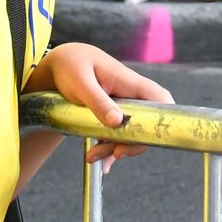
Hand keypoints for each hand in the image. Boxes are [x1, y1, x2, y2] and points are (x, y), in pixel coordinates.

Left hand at [30, 42, 173, 173]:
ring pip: (131, 132)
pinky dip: (109, 147)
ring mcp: (124, 105)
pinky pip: (119, 133)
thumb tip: (117, 122)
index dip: (161, 121)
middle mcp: (131, 94)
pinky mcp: (113, 113)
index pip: (161, 100)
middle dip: (132, 142)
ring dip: (115, 147)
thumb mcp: (81, 83)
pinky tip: (99, 158)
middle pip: (146, 123)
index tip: (143, 140)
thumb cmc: (72, 66)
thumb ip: (98, 102)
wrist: (60, 63)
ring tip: (92, 156)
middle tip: (114, 153)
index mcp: (130, 82)